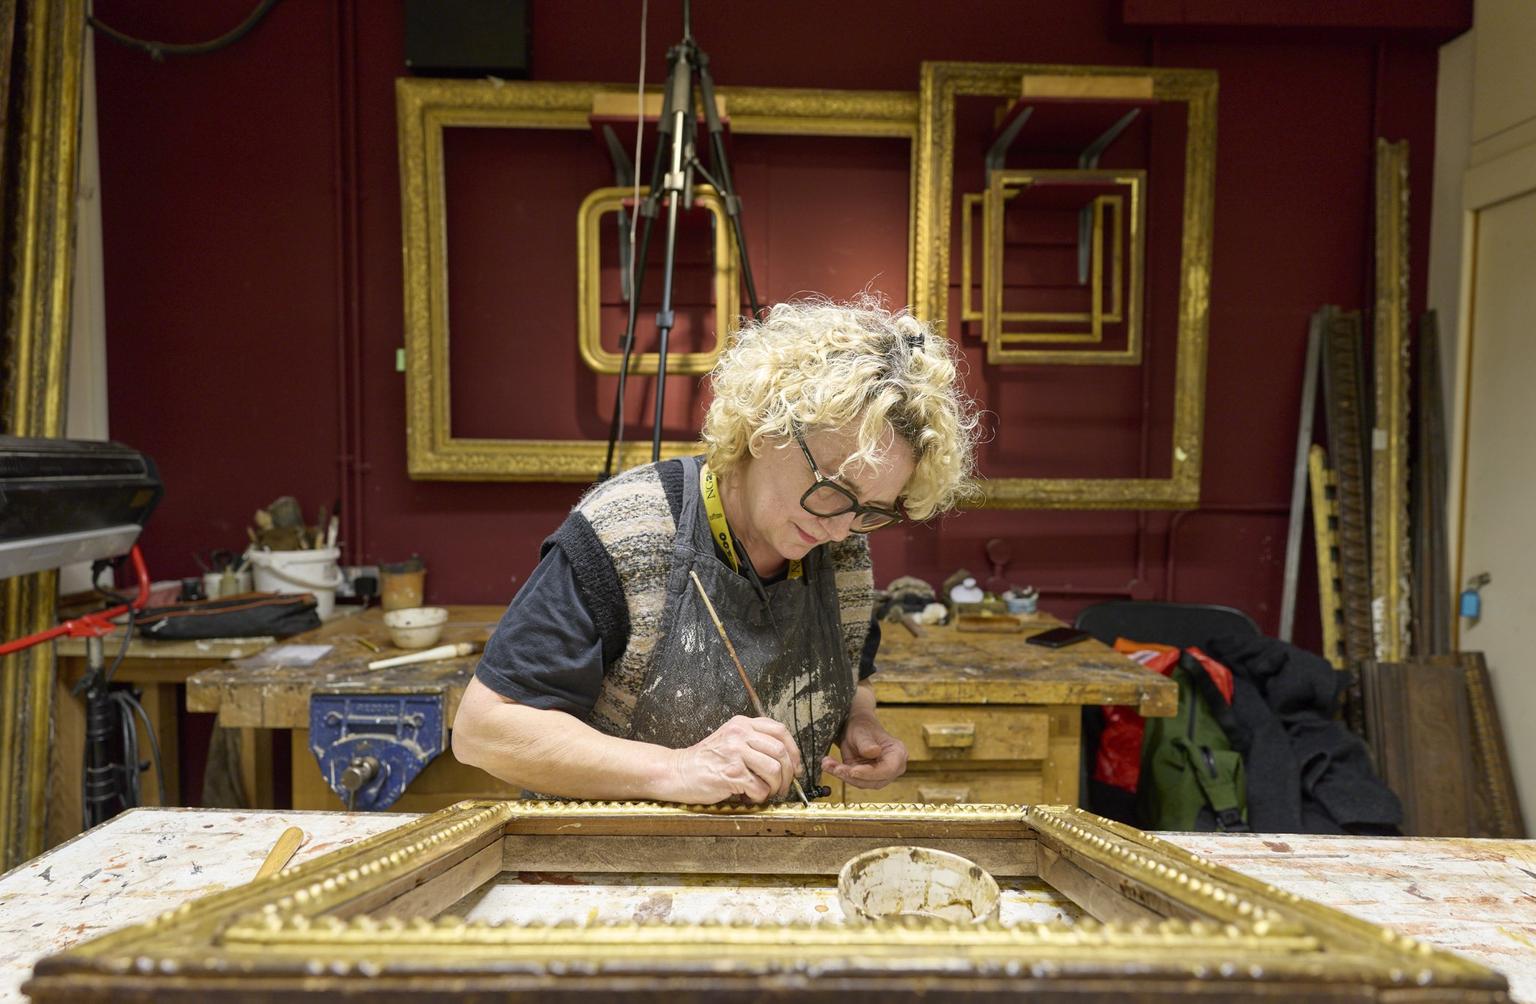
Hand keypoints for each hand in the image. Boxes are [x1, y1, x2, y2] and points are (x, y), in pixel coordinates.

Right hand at [666, 716, 802, 803]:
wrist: (677, 772)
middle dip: (789, 773)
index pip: (780, 731)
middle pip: (781, 751)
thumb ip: (754, 743)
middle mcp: (739, 734)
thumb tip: (786, 762)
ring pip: (775, 770)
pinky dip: (760, 796)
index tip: (795, 766)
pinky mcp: (731, 774)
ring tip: (767, 792)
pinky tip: (750, 797)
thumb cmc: (704, 761)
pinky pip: (760, 787)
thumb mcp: (729, 740)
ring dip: (776, 787)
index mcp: (742, 724)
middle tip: (784, 786)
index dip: (794, 750)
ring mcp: (735, 753)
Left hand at [821, 712, 906, 788]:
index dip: (870, 773)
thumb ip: (867, 743)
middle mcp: (893, 767)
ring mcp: (880, 774)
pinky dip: (841, 774)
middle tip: (835, 768)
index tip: (853, 771)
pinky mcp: (867, 778)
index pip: (888, 769)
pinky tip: (829, 765)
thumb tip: (874, 752)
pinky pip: (854, 780)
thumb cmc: (862, 726)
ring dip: (843, 775)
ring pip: (863, 783)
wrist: (856, 726)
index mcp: (898, 753)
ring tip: (828, 764)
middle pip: (875, 780)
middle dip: (852, 776)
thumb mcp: (862, 732)